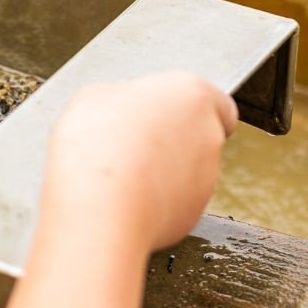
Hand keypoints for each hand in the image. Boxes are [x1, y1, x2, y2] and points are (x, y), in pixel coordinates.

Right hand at [43, 71, 236, 251]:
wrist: (100, 208)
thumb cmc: (97, 145)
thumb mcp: (93, 97)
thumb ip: (122, 98)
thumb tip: (121, 108)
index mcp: (192, 93)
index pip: (214, 99)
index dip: (186, 108)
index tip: (156, 114)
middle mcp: (209, 134)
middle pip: (196, 134)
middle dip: (167, 139)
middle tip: (126, 142)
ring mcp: (206, 177)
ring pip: (185, 170)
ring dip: (158, 171)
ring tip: (116, 174)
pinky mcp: (192, 214)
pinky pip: (173, 202)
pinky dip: (153, 200)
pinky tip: (121, 199)